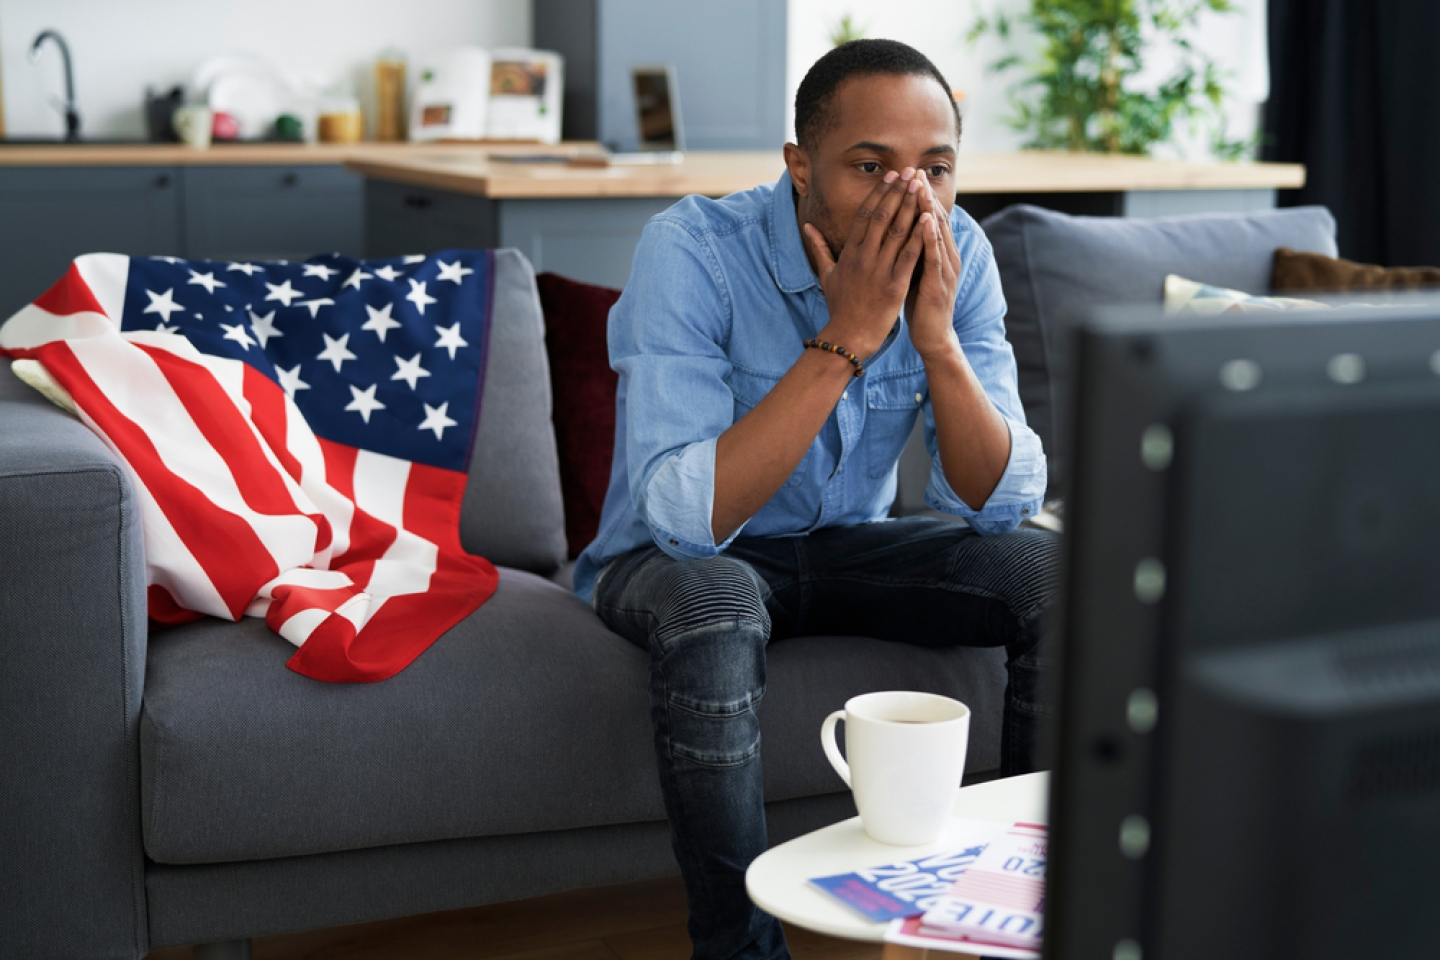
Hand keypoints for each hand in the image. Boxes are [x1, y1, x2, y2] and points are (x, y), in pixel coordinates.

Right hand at [803, 168, 926, 357]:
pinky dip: (919, 236)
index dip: (879, 194)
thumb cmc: (839, 307)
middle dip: (897, 192)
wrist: (847, 336)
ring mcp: (879, 271)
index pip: (865, 216)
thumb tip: (808, 226)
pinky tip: (929, 219)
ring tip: (921, 186)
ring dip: (910, 206)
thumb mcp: (826, 275)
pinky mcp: (894, 286)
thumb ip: (820, 248)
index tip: (891, 177)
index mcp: (850, 253)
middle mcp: (863, 258)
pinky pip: (909, 256)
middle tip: (910, 171)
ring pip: (896, 232)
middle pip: (881, 217)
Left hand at [908, 171, 963, 360]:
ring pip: (937, 233)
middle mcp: (945, 256)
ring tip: (920, 187)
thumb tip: (894, 229)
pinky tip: (925, 221)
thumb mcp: (913, 271)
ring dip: (929, 208)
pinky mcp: (939, 284)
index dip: (918, 196)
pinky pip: (935, 256)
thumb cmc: (920, 303)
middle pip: (936, 218)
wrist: (933, 336)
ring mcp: (944, 269)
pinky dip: (930, 237)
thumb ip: (908, 249)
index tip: (907, 174)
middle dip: (924, 194)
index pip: (928, 217)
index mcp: (936, 252)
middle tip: (915, 171)